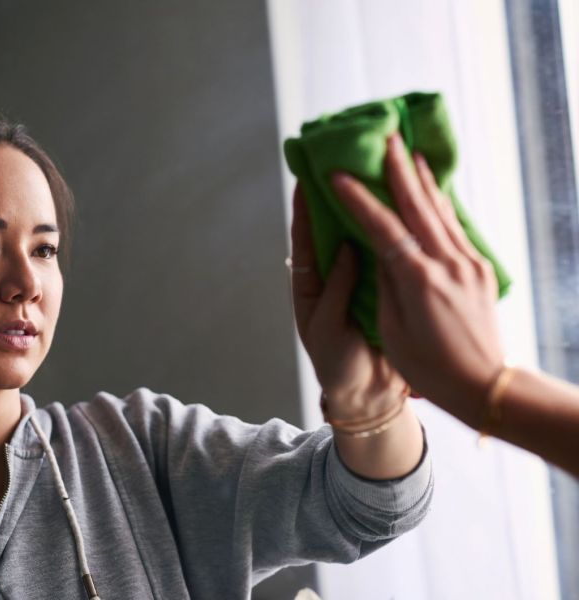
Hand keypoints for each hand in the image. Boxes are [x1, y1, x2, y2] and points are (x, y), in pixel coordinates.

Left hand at [290, 183, 406, 420]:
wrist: (370, 395)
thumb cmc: (338, 364)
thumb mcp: (327, 327)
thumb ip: (336, 288)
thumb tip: (345, 246)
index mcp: (311, 285)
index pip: (305, 239)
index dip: (304, 209)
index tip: (305, 176)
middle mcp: (335, 276)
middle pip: (334, 230)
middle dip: (337, 199)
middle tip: (346, 162)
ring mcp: (361, 280)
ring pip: (363, 238)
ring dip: (368, 210)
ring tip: (376, 176)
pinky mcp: (386, 288)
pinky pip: (387, 256)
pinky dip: (393, 235)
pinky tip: (404, 212)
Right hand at [330, 132, 504, 424]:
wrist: (483, 385)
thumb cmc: (429, 368)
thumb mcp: (393, 329)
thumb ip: (386, 284)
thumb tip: (379, 250)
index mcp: (418, 281)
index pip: (382, 227)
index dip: (359, 198)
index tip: (339, 174)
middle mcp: (446, 264)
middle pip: (417, 205)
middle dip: (397, 169)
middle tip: (384, 137)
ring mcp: (467, 263)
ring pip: (440, 210)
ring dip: (422, 179)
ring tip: (408, 151)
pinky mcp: (478, 268)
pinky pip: (454, 225)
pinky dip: (440, 202)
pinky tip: (433, 189)